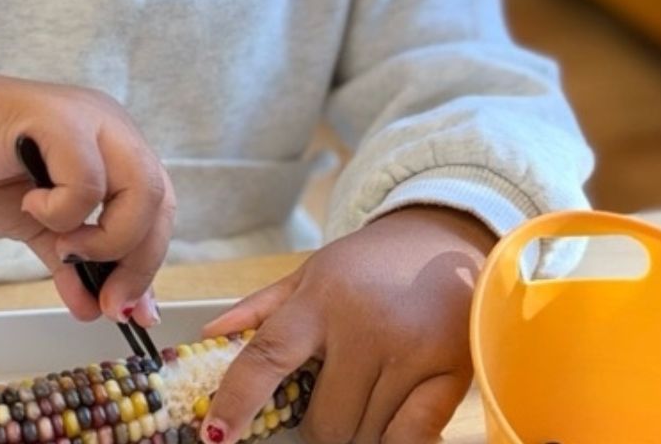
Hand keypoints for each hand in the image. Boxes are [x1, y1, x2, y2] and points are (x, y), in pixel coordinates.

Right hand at [0, 62, 174, 324]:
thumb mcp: (40, 226)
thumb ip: (71, 262)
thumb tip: (96, 309)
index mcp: (117, 149)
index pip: (159, 209)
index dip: (149, 263)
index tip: (128, 311)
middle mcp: (113, 128)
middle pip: (159, 200)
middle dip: (138, 262)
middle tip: (107, 301)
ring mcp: (90, 118)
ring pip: (140, 187)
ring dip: (107, 239)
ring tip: (65, 249)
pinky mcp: (58, 118)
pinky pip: (86, 180)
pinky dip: (62, 210)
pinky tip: (31, 205)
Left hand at [201, 206, 496, 443]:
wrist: (447, 236)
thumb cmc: (370, 262)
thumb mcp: (313, 273)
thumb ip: (262, 307)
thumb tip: (210, 334)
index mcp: (320, 298)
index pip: (267, 356)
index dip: (237, 400)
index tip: (216, 434)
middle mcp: (363, 326)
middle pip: (323, 418)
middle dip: (317, 425)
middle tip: (327, 402)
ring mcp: (410, 351)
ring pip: (365, 434)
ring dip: (357, 430)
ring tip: (366, 395)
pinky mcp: (451, 372)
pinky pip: (410, 438)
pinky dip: (393, 439)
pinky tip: (391, 417)